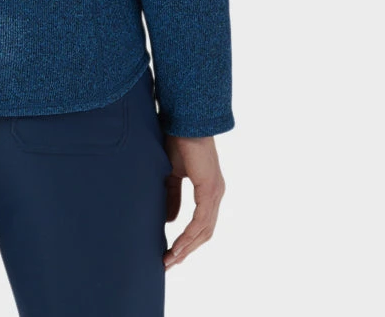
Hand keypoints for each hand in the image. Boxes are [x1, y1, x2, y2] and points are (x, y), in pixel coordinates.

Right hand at [162, 134, 225, 268]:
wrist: (183, 120)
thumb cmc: (177, 141)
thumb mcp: (171, 174)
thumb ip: (172, 196)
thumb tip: (171, 221)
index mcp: (208, 189)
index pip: (201, 224)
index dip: (187, 240)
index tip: (171, 254)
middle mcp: (215, 193)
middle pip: (205, 232)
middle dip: (186, 250)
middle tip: (168, 263)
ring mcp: (215, 192)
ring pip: (204, 229)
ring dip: (186, 247)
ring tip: (170, 259)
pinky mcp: (209, 188)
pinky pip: (200, 219)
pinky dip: (189, 235)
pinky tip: (177, 245)